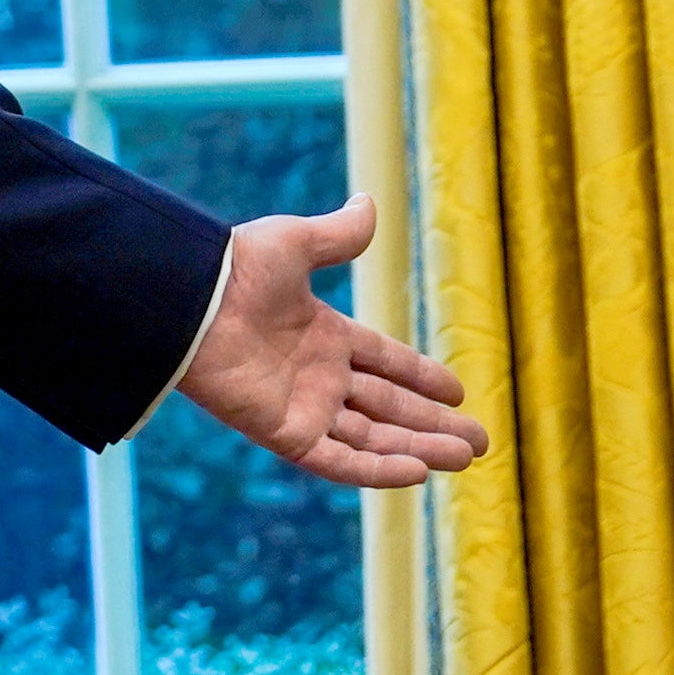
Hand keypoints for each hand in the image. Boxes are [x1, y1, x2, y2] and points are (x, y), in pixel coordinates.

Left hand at [170, 197, 486, 490]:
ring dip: (419, 449)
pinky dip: (376, 470)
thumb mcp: (296, 243)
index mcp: (323, 334)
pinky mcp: (284, 433)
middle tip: (482, 442)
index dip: (421, 377)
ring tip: (467, 457)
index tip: (459, 392)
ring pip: (373, 438)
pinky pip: (338, 460)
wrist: (191, 298)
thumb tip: (369, 202)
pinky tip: (418, 471)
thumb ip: (338, 235)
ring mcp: (302, 407)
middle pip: (388, 408)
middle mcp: (317, 376)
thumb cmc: (235, 266)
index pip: (385, 362)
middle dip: (434, 425)